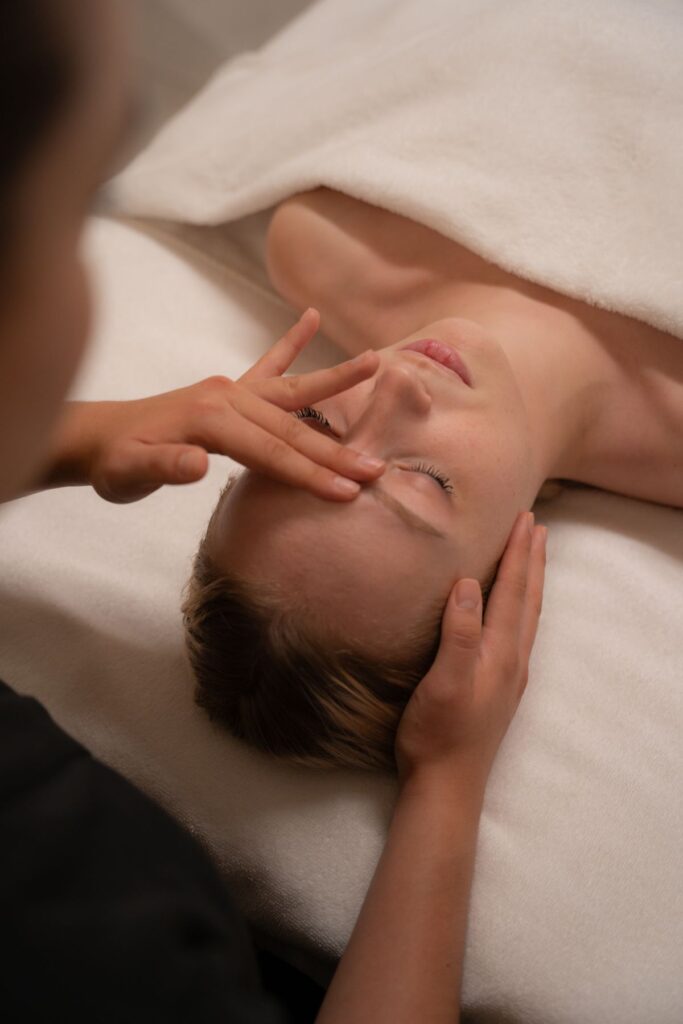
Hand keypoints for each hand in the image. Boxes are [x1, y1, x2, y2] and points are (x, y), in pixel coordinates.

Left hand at [52, 309, 384, 503]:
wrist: (97, 437)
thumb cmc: (115, 461)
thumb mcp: (128, 472)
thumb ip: (164, 467)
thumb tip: (201, 464)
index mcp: (211, 417)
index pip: (271, 451)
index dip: (310, 474)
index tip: (348, 491)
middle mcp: (228, 396)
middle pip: (291, 427)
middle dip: (335, 450)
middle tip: (377, 469)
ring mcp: (232, 390)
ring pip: (293, 392)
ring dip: (334, 383)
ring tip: (376, 361)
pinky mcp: (231, 391)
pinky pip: (269, 366)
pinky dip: (292, 343)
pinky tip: (312, 318)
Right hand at [395, 511, 546, 794]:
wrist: (446, 784)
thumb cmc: (438, 734)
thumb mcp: (445, 682)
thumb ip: (459, 634)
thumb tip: (468, 584)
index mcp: (500, 653)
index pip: (512, 592)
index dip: (518, 554)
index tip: (524, 519)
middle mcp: (512, 660)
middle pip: (528, 599)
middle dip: (532, 561)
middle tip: (536, 526)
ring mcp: (509, 676)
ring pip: (527, 616)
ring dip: (531, 582)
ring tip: (533, 557)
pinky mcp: (499, 687)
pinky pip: (518, 632)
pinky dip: (521, 606)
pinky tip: (513, 611)